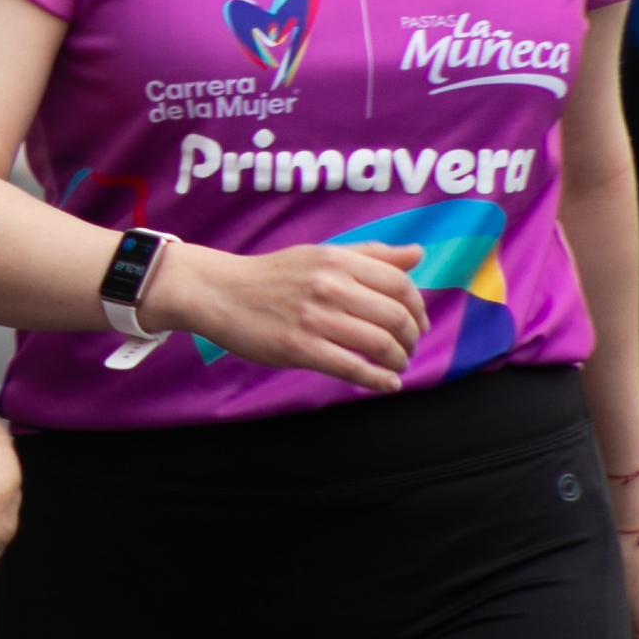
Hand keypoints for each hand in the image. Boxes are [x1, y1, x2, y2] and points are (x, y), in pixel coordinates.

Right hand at [142, 241, 427, 393]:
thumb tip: (418, 254)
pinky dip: (378, 380)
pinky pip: (352, 368)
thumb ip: (371, 255)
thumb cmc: (273, 275)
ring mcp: (315, 318)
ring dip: (398, 360)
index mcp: (338, 260)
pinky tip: (387, 384)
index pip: (399, 284)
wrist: (220, 292)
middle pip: (395, 316)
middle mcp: (330, 285)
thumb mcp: (321, 254)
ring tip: (397, 366)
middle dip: (411, 338)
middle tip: (409, 348)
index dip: (418, 308)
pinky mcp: (299, 348)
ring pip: (379, 343)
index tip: (417, 324)